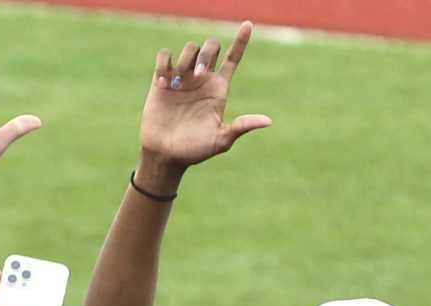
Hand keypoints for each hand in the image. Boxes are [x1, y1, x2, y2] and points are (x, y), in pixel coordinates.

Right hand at [135, 22, 271, 188]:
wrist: (166, 154)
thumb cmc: (195, 150)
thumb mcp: (221, 140)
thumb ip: (241, 127)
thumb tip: (268, 121)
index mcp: (218, 88)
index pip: (233, 58)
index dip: (241, 41)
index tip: (248, 25)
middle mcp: (202, 79)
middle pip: (211, 47)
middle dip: (207, 53)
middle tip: (198, 73)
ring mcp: (182, 78)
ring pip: (190, 48)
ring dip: (187, 58)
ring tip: (178, 82)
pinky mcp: (162, 80)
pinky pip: (165, 56)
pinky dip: (164, 63)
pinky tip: (164, 83)